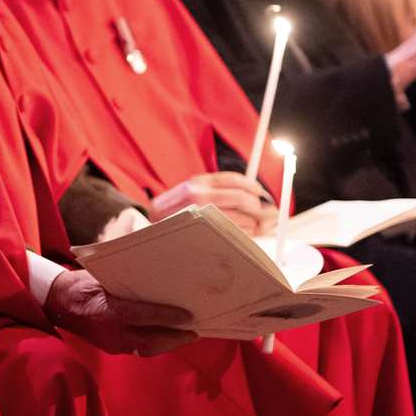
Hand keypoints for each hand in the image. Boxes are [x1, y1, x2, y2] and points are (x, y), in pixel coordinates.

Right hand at [45, 269, 196, 355]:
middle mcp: (110, 331)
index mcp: (107, 309)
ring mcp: (110, 343)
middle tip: (195, 331)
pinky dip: (155, 344)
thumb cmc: (82, 283)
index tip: (189, 316)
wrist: (57, 303)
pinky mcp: (111, 348)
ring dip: (168, 344)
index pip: (142, 316)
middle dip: (175, 338)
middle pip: (150, 341)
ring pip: (146, 349)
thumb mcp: (103, 276)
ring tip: (185, 336)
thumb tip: (158, 281)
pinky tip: (166, 337)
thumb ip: (128, 282)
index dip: (167, 317)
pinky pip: (138, 350)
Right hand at [151, 172, 275, 235]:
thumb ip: (213, 190)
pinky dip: (243, 235)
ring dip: (254, 224)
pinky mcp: (201, 235)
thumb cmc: (172, 214)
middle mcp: (196, 198)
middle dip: (259, 207)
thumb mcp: (187, 195)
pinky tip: (246, 235)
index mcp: (195, 184)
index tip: (262, 193)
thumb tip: (252, 195)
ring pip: (238, 219)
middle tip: (269, 213)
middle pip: (239, 199)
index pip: (232, 180)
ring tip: (259, 226)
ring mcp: (198, 218)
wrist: (146, 230)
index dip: (252, 186)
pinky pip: (230, 235)